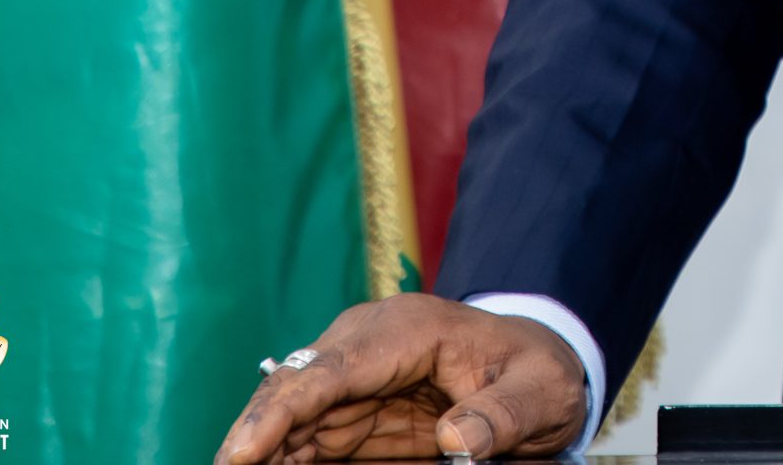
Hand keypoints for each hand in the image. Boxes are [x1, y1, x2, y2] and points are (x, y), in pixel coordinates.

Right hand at [215, 293, 588, 462]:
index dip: (282, 411)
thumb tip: (458, 440)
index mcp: (409, 329)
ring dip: (261, 451)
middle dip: (253, 437)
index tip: (241, 453)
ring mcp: (356, 378)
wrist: (540, 369)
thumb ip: (501, 415)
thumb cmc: (538, 374)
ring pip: (290, 418)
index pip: (332, 368)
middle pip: (294, 391)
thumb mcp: (539, 393)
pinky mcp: (355, 412)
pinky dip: (283, 458)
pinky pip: (307, 439)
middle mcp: (368, 346)